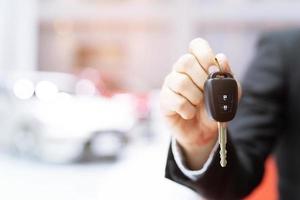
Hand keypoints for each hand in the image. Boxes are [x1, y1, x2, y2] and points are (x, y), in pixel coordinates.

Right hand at [160, 38, 240, 169]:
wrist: (203, 132)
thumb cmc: (214, 109)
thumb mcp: (228, 94)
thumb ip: (228, 76)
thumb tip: (221, 57)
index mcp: (197, 64)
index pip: (196, 45)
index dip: (204, 54)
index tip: (212, 70)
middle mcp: (181, 71)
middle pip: (184, 61)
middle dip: (201, 79)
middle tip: (206, 92)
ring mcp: (170, 85)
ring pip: (179, 81)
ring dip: (195, 96)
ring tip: (198, 104)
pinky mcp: (164, 100)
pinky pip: (174, 100)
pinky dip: (187, 109)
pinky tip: (189, 113)